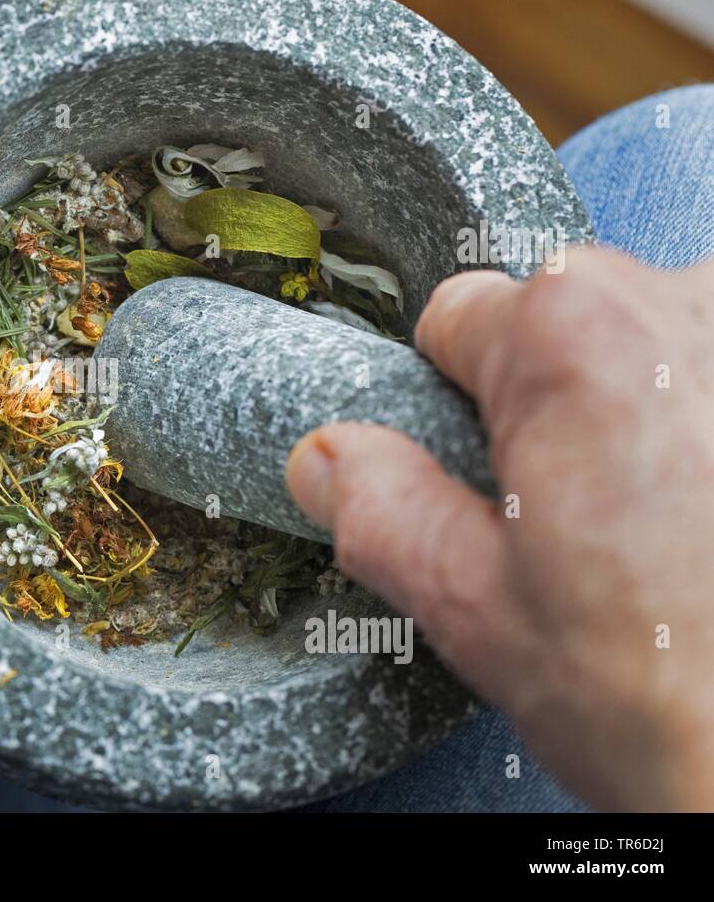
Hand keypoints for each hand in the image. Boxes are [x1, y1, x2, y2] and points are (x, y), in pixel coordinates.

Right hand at [286, 247, 713, 810]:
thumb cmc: (693, 704)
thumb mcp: (483, 613)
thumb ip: (382, 511)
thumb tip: (328, 459)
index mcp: (571, 338)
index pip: (459, 312)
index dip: (457, 403)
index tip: (496, 469)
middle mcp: (687, 300)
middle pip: (568, 314)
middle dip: (563, 399)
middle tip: (590, 521)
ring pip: (662, 339)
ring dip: (656, 404)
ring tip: (680, 526)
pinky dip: (708, 417)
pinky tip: (712, 508)